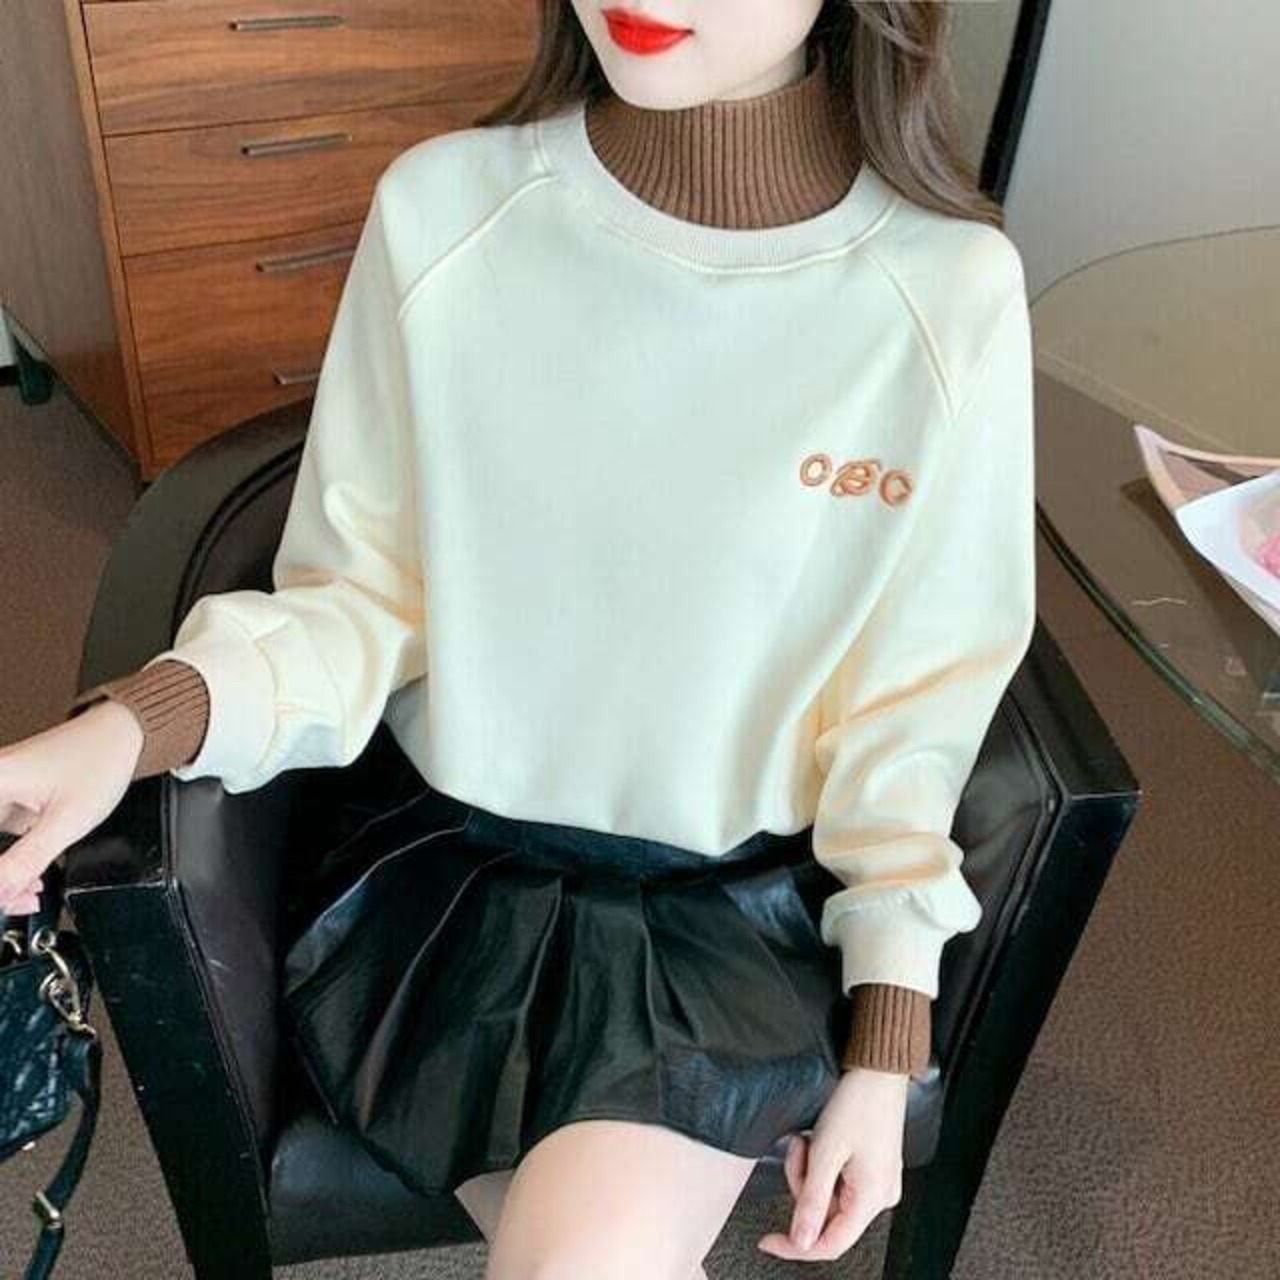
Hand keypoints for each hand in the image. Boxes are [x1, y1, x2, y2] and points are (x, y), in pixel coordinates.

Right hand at [0, 700, 143, 914]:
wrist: (124, 735)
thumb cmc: (100, 759)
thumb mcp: (68, 819)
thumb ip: (29, 859)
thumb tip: (1, 892)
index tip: (4, 896)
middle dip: (0, 881)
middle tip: (17, 899)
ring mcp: (0, 791)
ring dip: (5, 873)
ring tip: (28, 891)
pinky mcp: (11, 797)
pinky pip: (2, 836)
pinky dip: (13, 858)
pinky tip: (30, 875)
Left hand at [757, 1066, 908, 1262]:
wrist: (878, 1071)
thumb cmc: (858, 1102)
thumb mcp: (825, 1153)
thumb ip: (811, 1201)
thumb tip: (800, 1241)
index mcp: (873, 1199)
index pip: (829, 1245)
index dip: (795, 1246)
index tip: (768, 1240)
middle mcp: (881, 1196)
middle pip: (826, 1216)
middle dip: (802, 1185)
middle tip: (799, 1150)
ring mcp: (878, 1182)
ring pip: (829, 1196)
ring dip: (810, 1170)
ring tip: (810, 1139)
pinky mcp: (873, 1168)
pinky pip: (838, 1180)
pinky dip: (822, 1164)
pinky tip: (822, 1139)